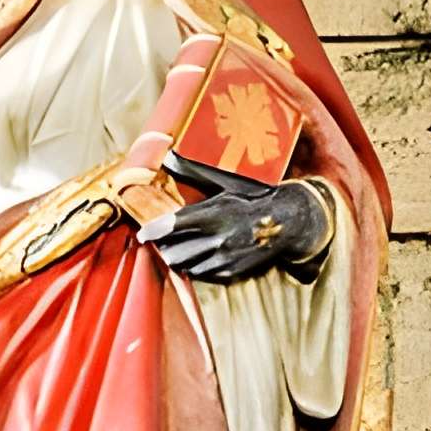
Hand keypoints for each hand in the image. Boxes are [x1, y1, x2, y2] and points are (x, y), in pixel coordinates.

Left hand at [137, 156, 333, 283]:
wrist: (288, 223)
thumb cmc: (252, 199)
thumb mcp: (226, 183)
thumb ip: (194, 172)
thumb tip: (168, 156)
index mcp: (216, 212)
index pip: (175, 224)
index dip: (154, 231)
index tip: (142, 234)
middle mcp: (219, 238)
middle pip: (173, 251)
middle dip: (165, 245)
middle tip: (165, 238)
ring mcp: (225, 258)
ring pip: (185, 265)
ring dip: (179, 257)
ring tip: (183, 246)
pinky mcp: (231, 273)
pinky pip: (200, 274)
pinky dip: (195, 266)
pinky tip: (201, 254)